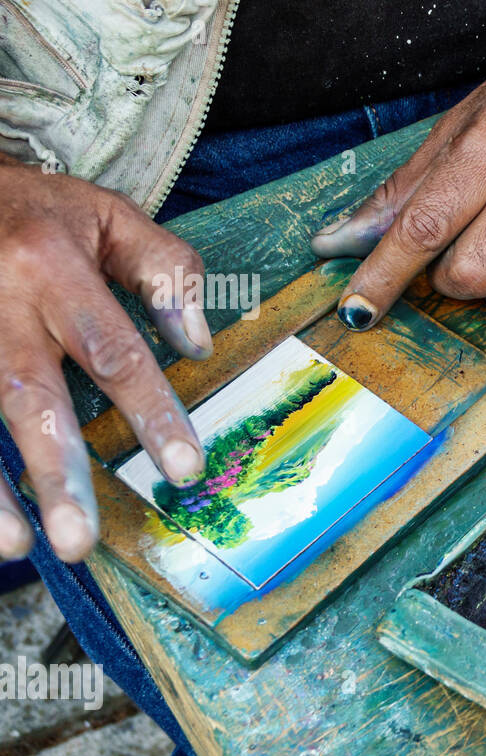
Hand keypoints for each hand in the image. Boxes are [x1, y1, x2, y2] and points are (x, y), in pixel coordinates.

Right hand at [0, 157, 211, 562]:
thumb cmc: (31, 207)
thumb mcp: (106, 214)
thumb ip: (164, 271)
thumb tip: (197, 344)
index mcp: (50, 264)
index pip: (114, 350)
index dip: (151, 412)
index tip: (184, 468)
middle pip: (28, 396)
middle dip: (54, 473)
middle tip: (78, 541)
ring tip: (15, 548)